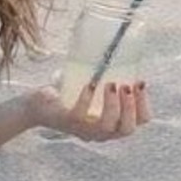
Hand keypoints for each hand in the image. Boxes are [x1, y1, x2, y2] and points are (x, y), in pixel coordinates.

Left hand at [28, 79, 150, 141]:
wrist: (36, 105)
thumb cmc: (68, 94)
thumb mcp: (93, 87)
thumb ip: (107, 76)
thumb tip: (120, 47)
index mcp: (113, 124)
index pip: (139, 122)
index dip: (144, 104)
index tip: (141, 82)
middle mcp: (102, 133)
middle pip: (126, 129)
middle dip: (131, 107)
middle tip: (128, 85)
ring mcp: (84, 130)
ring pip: (106, 126)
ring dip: (113, 105)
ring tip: (110, 84)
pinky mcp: (67, 123)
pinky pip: (80, 115)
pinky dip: (86, 99)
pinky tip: (90, 85)